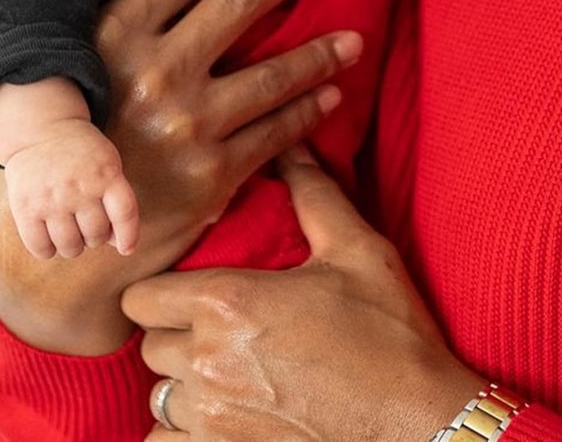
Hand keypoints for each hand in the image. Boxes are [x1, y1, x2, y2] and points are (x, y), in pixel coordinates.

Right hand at [0, 0, 365, 354]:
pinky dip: (311, 110)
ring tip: (354, 37)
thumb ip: (129, 14)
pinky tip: (333, 94)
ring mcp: (185, 126)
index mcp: (112, 35)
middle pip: (239, 1)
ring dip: (322, 50)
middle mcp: (151, 74)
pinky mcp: (210, 175)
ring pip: (274, 71)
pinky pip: (278, 133)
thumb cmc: (72, 134)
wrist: (57, 243)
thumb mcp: (80, 62)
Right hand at [2, 117, 139, 259]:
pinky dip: (48, 250)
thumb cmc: (83, 154)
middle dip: (94, 237)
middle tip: (85, 224)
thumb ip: (116, 200)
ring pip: (70, 247)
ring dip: (73, 246)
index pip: (125, 213)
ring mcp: (52, 198)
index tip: (126, 249)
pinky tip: (49, 236)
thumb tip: (118, 245)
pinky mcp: (26, 207)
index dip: (129, 236)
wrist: (42, 130)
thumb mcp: (107, 164)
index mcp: (106, 173)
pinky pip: (41, 248)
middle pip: (96, 235)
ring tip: (69, 230)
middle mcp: (80, 186)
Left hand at [123, 147, 481, 441]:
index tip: (188, 287)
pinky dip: (186, 431)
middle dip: (175, 332)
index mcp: (229, 303)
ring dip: (182, 382)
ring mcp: (214, 419)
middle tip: (214, 325)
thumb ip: (313, 193)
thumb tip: (292, 148)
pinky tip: (222, 413)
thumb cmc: (390, 333)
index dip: (161, 289)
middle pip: (149, 345)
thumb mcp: (356, 250)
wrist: (419, 420)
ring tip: (221, 368)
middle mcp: (209, 362)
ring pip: (160, 396)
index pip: (143, 297)